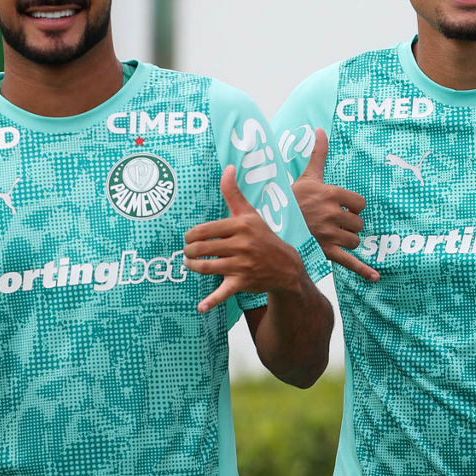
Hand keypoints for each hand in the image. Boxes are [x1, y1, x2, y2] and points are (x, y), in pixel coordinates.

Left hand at [184, 166, 305, 312]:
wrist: (286, 265)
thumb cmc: (263, 236)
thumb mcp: (250, 214)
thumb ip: (234, 192)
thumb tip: (227, 168)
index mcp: (241, 225)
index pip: (204, 229)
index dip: (190, 235)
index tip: (189, 238)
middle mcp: (242, 244)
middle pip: (201, 248)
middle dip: (189, 251)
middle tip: (188, 252)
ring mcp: (242, 265)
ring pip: (206, 267)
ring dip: (192, 267)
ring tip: (190, 264)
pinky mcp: (243, 282)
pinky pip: (224, 292)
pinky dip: (212, 301)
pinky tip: (201, 307)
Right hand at [291, 129, 376, 280]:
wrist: (270, 224)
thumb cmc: (290, 199)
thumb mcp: (306, 176)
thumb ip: (318, 154)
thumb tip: (321, 129)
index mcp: (330, 195)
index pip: (359, 203)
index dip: (353, 207)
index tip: (342, 208)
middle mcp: (332, 215)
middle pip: (358, 224)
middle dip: (349, 225)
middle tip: (333, 224)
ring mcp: (330, 235)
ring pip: (354, 241)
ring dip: (347, 241)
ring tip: (331, 236)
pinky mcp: (326, 252)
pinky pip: (349, 262)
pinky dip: (363, 270)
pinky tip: (375, 277)